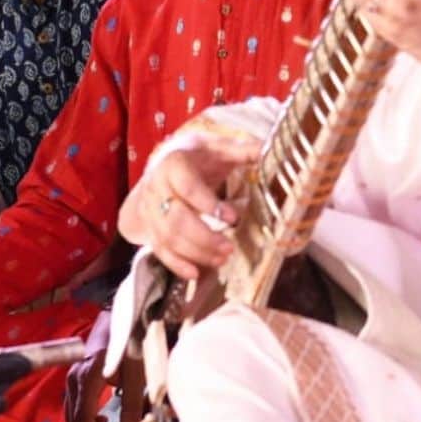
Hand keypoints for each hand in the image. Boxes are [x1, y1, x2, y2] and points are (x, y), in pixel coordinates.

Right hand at [65, 311, 150, 421]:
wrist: (122, 314)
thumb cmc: (131, 340)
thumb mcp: (137, 372)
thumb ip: (133, 403)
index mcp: (89, 377)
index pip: (84, 419)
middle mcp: (75, 378)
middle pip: (76, 421)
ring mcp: (73, 377)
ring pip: (74, 415)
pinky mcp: (77, 377)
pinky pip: (76, 406)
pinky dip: (88, 419)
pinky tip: (104, 421)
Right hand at [118, 124, 257, 281]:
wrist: (162, 167)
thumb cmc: (196, 158)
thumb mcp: (217, 148)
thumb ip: (243, 150)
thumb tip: (271, 150)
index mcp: (173, 164)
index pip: (187, 187)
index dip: (208, 204)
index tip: (233, 218)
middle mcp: (156, 187)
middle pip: (175, 218)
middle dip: (203, 237)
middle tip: (229, 248)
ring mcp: (150, 210)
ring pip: (168, 237)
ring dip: (195, 252)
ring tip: (222, 258)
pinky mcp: (149, 228)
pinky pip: (159, 250)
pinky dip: (176, 264)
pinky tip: (195, 273)